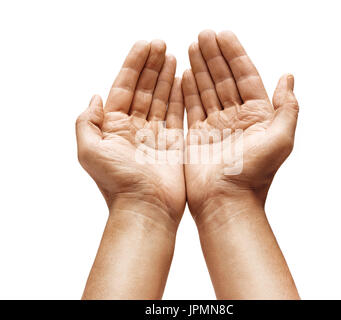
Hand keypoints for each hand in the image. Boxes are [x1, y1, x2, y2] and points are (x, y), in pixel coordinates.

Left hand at [76, 40, 185, 229]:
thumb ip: (87, 122)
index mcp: (114, 127)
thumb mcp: (89, 150)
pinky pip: (177, 114)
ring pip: (161, 99)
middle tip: (162, 45)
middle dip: (152, 66)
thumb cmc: (117, 183)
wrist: (146, 208)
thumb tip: (95, 98)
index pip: (125, 87)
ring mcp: (155, 135)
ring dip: (166, 77)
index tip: (146, 46)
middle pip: (144, 89)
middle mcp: (134, 128)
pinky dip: (180, 97)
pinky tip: (183, 80)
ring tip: (173, 56)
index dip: (134, 65)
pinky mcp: (173, 143)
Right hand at [182, 30, 298, 226]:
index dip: (235, 55)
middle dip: (214, 56)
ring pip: (207, 89)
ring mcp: (215, 126)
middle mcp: (236, 118)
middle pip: (224, 79)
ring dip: (200, 68)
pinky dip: (187, 90)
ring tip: (192, 46)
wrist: (225, 202)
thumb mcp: (281, 138)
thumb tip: (288, 78)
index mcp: (257, 116)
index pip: (245, 76)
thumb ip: (287, 107)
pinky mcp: (197, 135)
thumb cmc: (253, 174)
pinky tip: (184, 73)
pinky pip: (192, 107)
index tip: (223, 35)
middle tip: (203, 35)